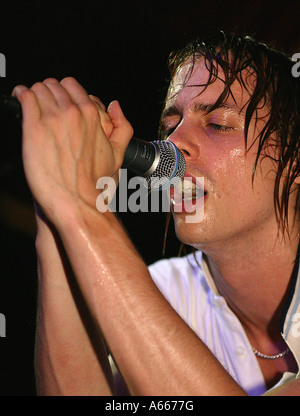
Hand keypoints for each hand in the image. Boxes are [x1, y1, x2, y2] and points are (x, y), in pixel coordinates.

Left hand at [12, 77, 132, 222]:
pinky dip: (21, 95)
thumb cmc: (94, 185)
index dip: (65, 94)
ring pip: (39, 88)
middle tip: (45, 107)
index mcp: (92, 116)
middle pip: (55, 86)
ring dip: (34, 94)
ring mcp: (53, 119)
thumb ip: (122, 127)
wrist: (77, 203)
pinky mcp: (34, 128)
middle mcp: (73, 113)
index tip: (59, 103)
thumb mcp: (117, 155)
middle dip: (49, 94)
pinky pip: (25, 97)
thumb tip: (115, 106)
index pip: (73, 87)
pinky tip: (20, 102)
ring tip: (30, 104)